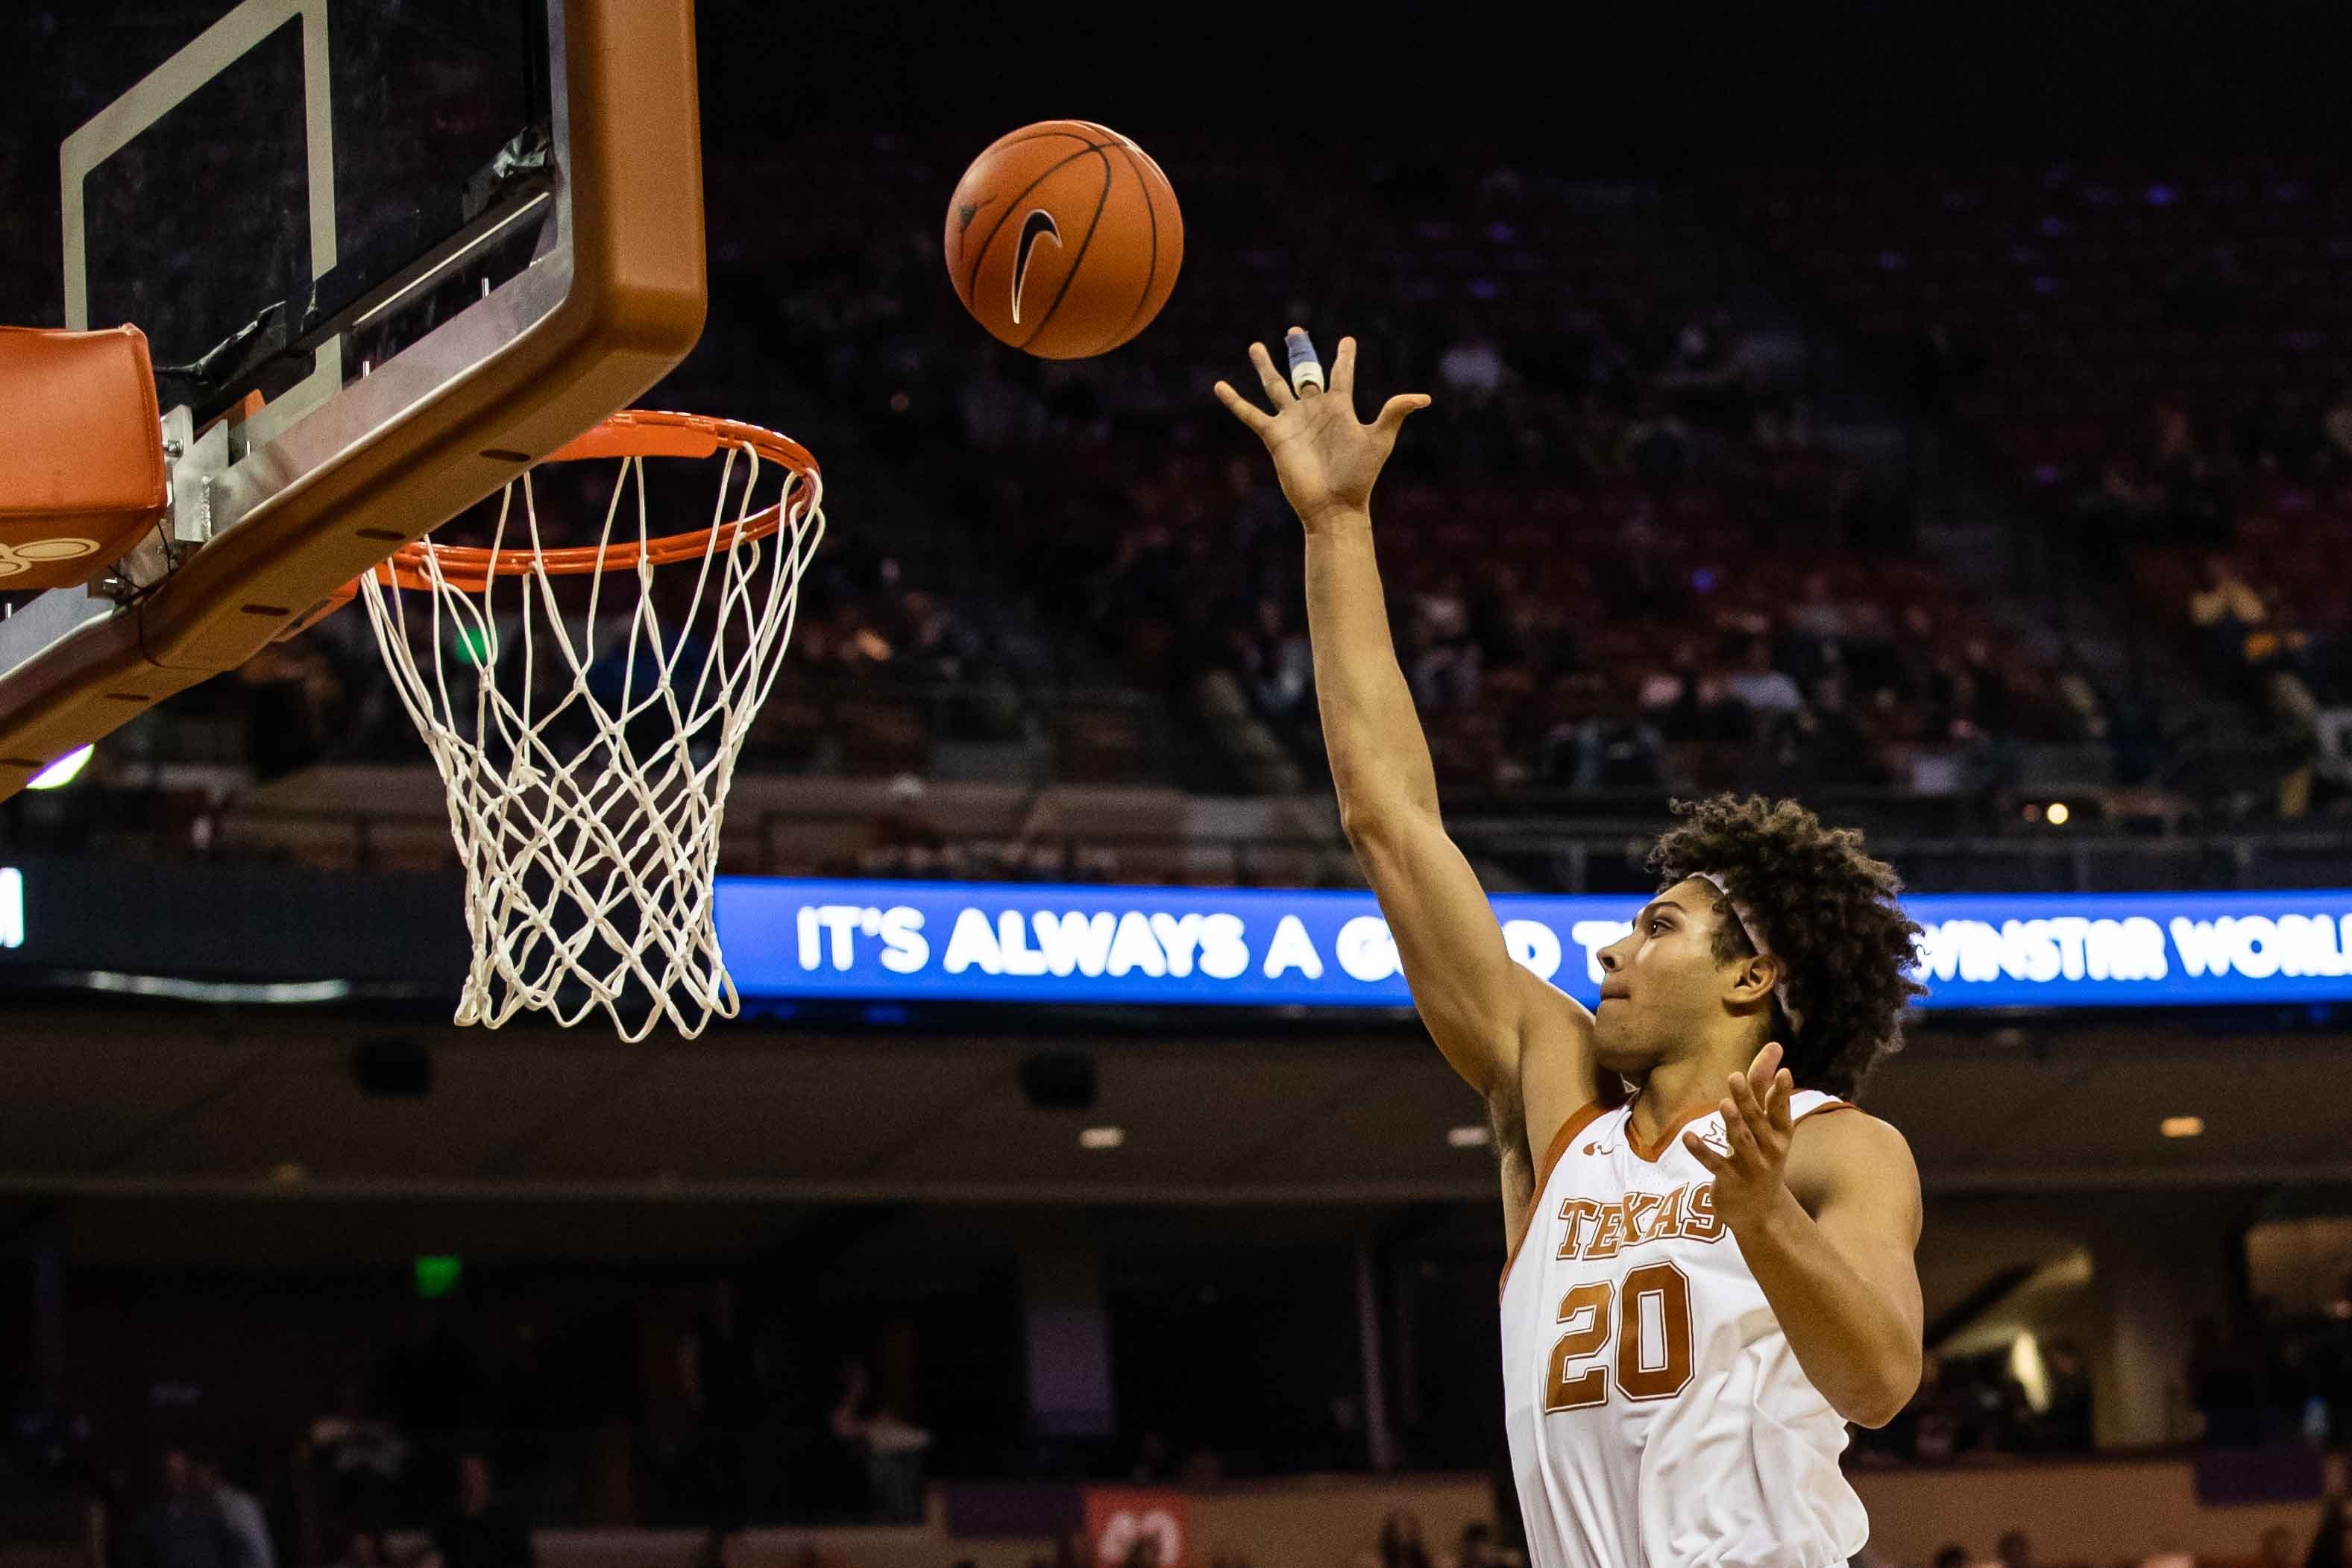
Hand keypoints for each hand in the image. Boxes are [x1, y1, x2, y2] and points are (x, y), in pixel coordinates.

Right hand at [1214, 333, 1429, 527]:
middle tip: (1295, 330)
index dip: (1345, 357)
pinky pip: (1250, 414)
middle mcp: (1314, 410)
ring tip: (1256, 346)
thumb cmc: (1359, 476)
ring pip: (1276, 386)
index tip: (1347, 340)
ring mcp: (1293, 422)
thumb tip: (1424, 398)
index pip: (1342, 374)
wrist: (1333, 506)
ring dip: (1266, 367)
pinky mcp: (1275, 436)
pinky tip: (1220, 386)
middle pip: (1305, 372)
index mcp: (1340, 407)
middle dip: (1300, 351)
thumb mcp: (1379, 440)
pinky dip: (1235, 401)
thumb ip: (1394, 413)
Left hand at [1682, 1041, 1795, 1234]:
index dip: (1781, 1091)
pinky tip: (1688, 1136)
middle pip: (1755, 1119)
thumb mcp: (1767, 1125)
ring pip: (1740, 1141)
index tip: (1784, 1072)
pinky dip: (1701, 1151)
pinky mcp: (1729, 1180)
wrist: (1760, 1210)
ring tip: (1723, 1104)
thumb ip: (1764, 1087)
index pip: (1779, 1108)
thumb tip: (1773, 1047)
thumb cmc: (1763, 1155)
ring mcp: (1749, 1166)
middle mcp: (1768, 1148)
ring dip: (1732, 1123)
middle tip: (1735, 1077)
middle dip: (1746, 1099)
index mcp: (1779, 1132)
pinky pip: (1714, 1164)